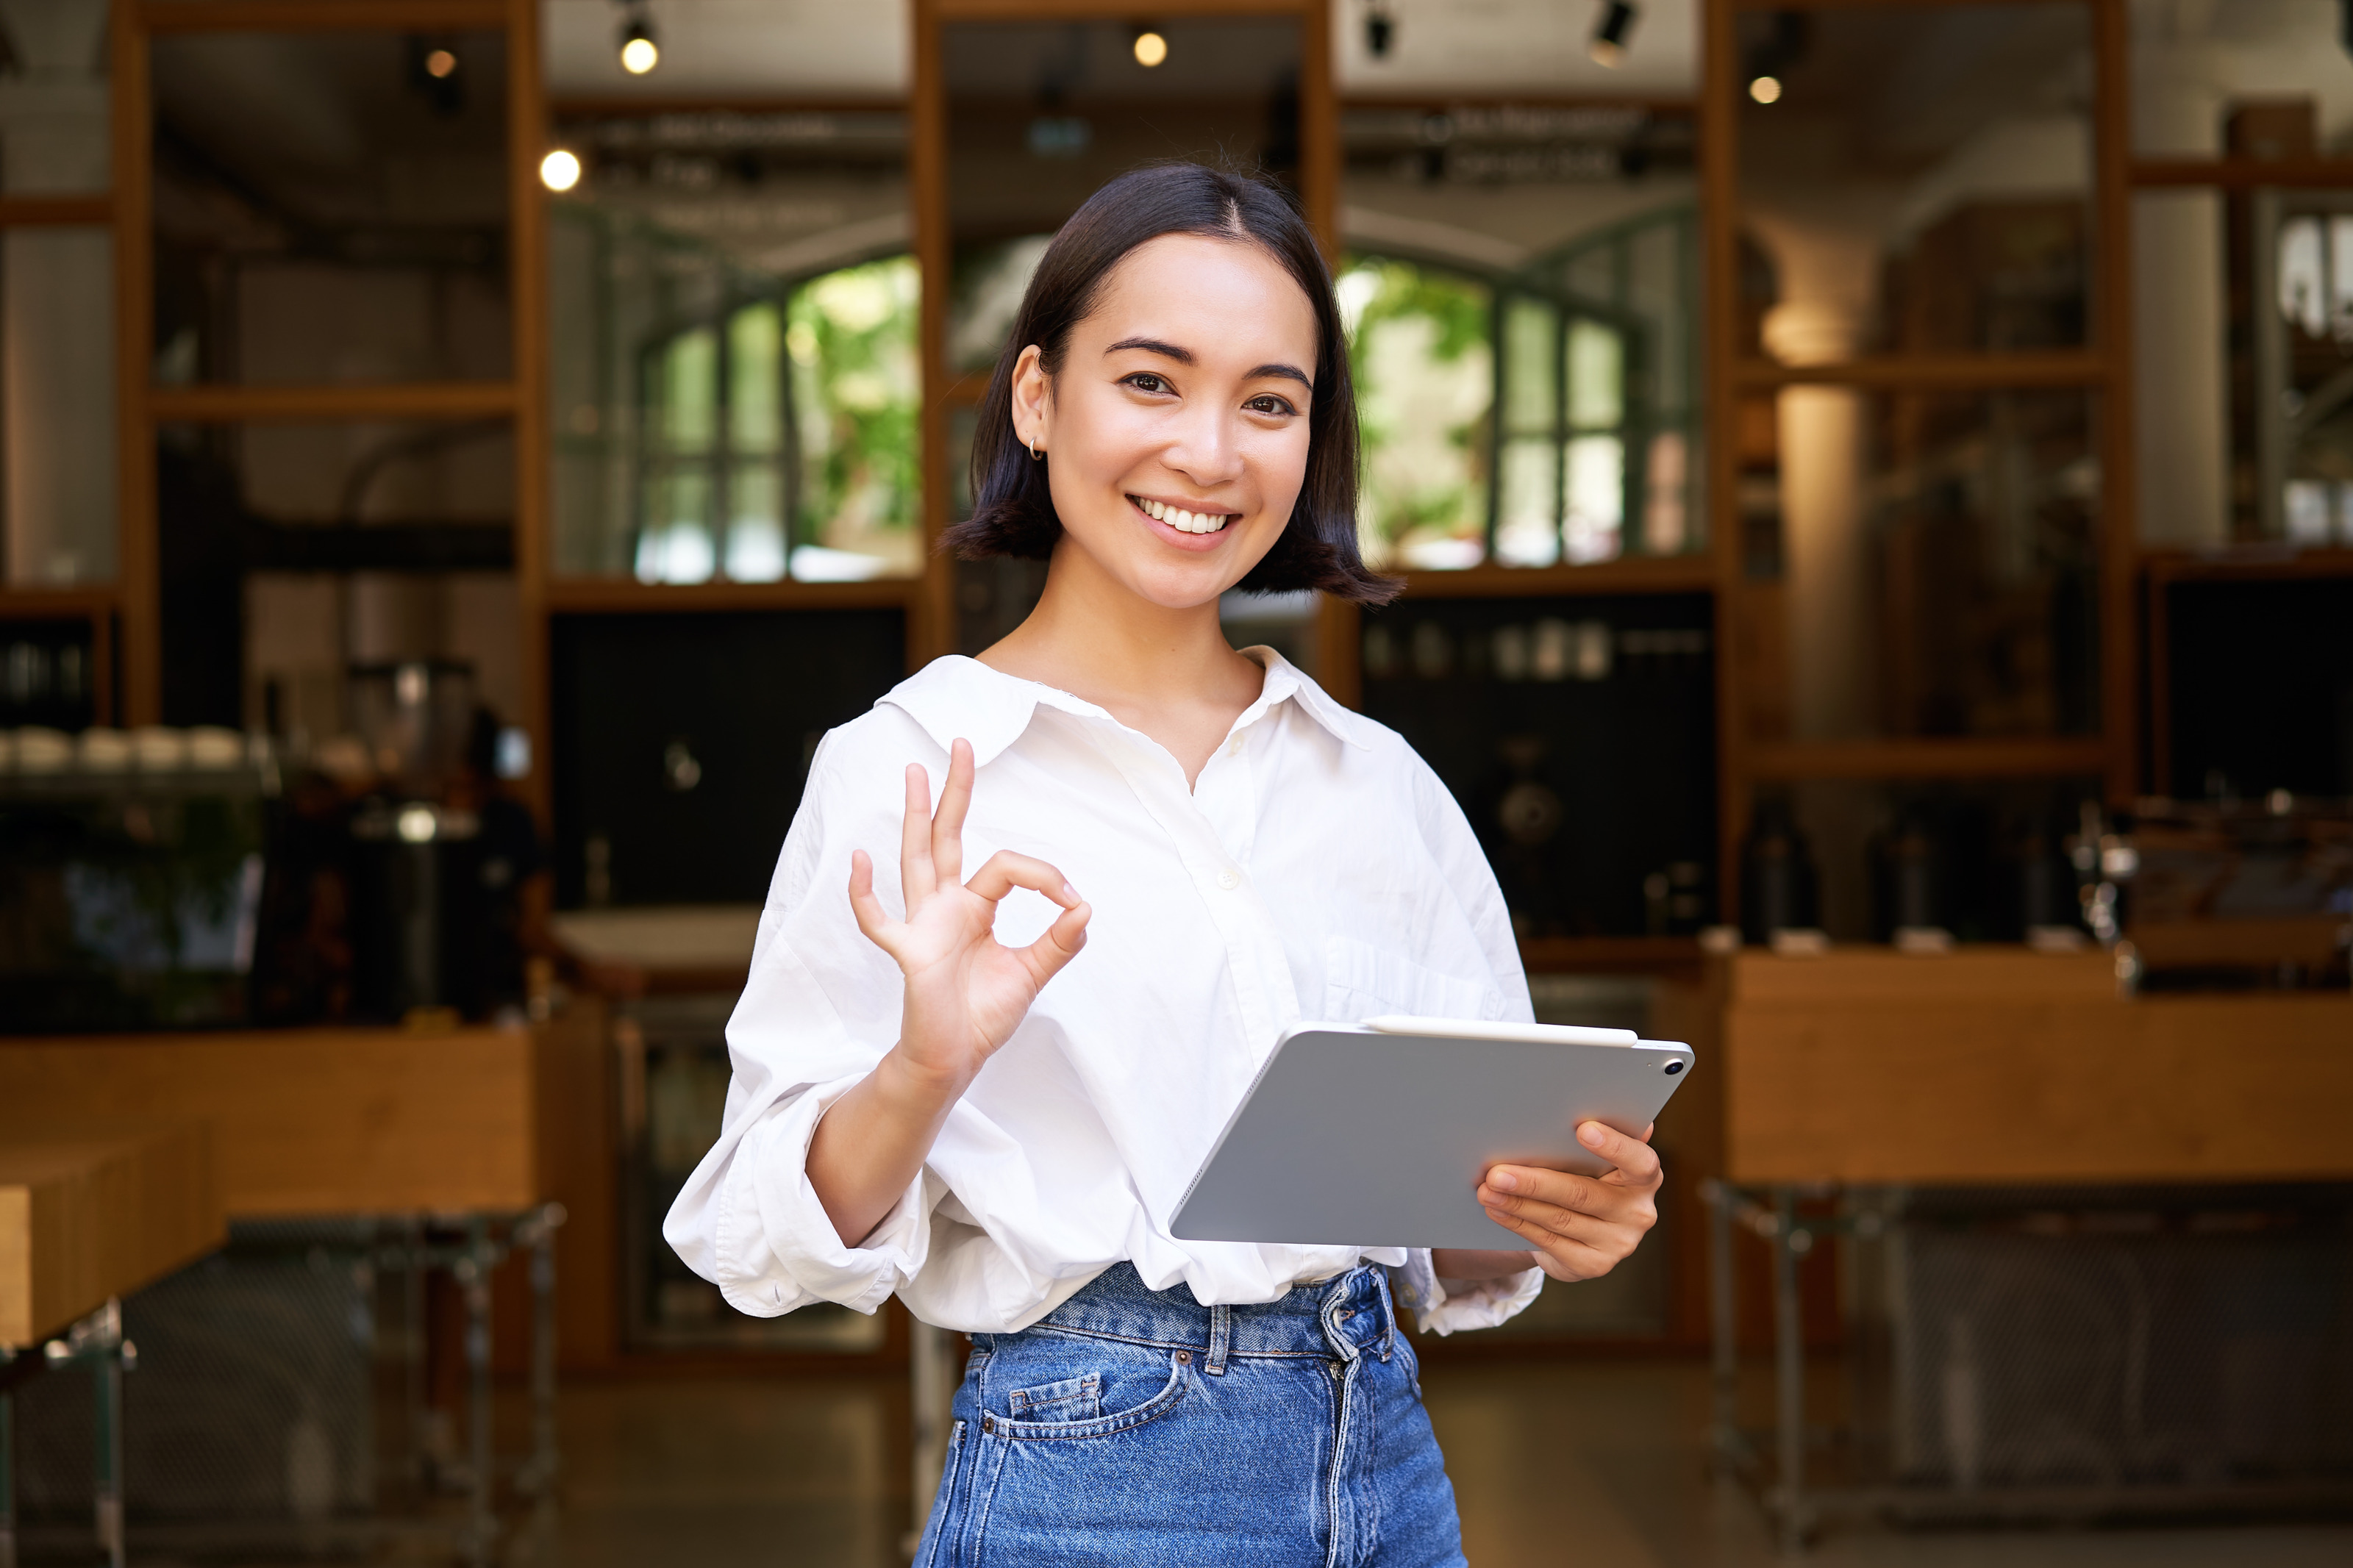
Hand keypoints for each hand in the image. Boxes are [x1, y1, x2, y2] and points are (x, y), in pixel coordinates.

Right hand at [847, 738, 1091, 1093]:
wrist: (956, 1059)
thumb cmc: (983, 1016)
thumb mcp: (1032, 974)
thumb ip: (1059, 943)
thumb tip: (1085, 907)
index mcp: (975, 908)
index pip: (1007, 866)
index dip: (1044, 875)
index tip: (1073, 901)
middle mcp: (946, 906)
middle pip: (948, 836)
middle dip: (956, 791)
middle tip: (961, 743)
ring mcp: (923, 925)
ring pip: (917, 858)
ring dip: (917, 815)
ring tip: (915, 773)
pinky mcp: (908, 952)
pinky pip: (879, 920)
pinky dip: (864, 892)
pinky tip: (860, 859)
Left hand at [1472, 1121, 1661, 1283]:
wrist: (1586, 1233)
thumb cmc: (1589, 1178)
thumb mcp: (1597, 1160)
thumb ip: (1596, 1137)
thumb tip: (1588, 1104)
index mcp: (1644, 1177)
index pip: (1639, 1160)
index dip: (1614, 1145)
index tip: (1582, 1128)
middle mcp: (1638, 1212)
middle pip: (1582, 1194)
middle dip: (1534, 1182)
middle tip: (1497, 1173)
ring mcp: (1618, 1243)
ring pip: (1559, 1219)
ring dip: (1517, 1203)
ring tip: (1487, 1189)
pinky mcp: (1593, 1264)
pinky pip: (1549, 1241)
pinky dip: (1518, 1223)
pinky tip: (1497, 1210)